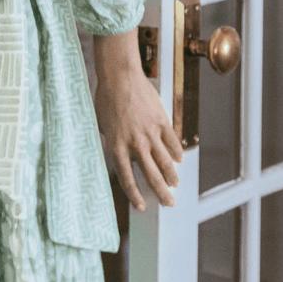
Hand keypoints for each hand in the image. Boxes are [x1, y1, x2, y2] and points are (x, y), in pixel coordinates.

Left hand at [94, 65, 183, 211]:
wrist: (119, 75)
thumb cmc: (107, 97)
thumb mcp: (104, 124)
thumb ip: (114, 141)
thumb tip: (122, 153)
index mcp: (117, 145)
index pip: (127, 178)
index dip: (135, 194)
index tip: (142, 206)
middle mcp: (134, 143)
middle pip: (151, 175)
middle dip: (161, 193)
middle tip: (168, 203)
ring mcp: (150, 132)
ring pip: (165, 162)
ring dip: (171, 176)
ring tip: (174, 184)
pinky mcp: (161, 121)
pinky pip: (172, 141)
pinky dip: (176, 152)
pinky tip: (178, 159)